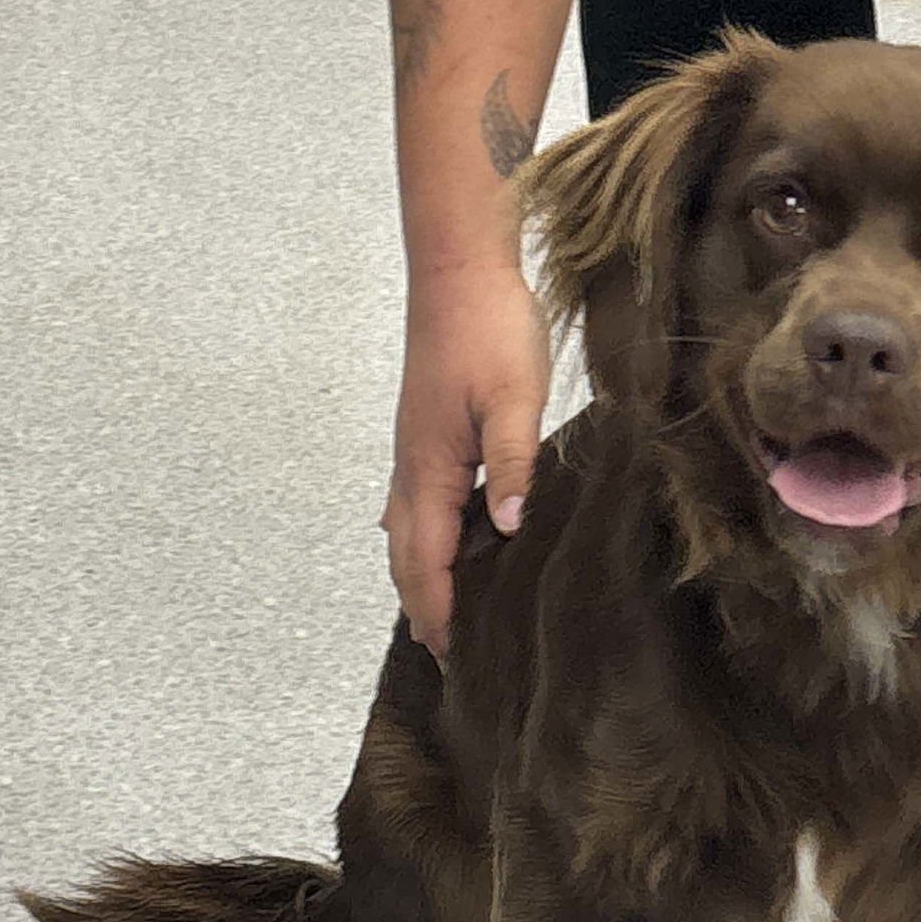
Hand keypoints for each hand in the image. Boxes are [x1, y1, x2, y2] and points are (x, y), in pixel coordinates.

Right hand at [381, 266, 548, 660]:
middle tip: (443, 652)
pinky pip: (414, 504)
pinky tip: (438, 542)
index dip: (437, 608)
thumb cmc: (490, 328)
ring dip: (418, 575)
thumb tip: (506, 530)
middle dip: (421, 604)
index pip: (427, 558)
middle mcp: (411, 467)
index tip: (450, 653)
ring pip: (405, 530)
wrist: (459, 268)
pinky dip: (421, 538)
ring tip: (437, 615)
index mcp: (430, 467)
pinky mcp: (426, 433)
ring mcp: (413, 450)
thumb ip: (512, 465)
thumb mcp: (515, 400)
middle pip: (405, 554)